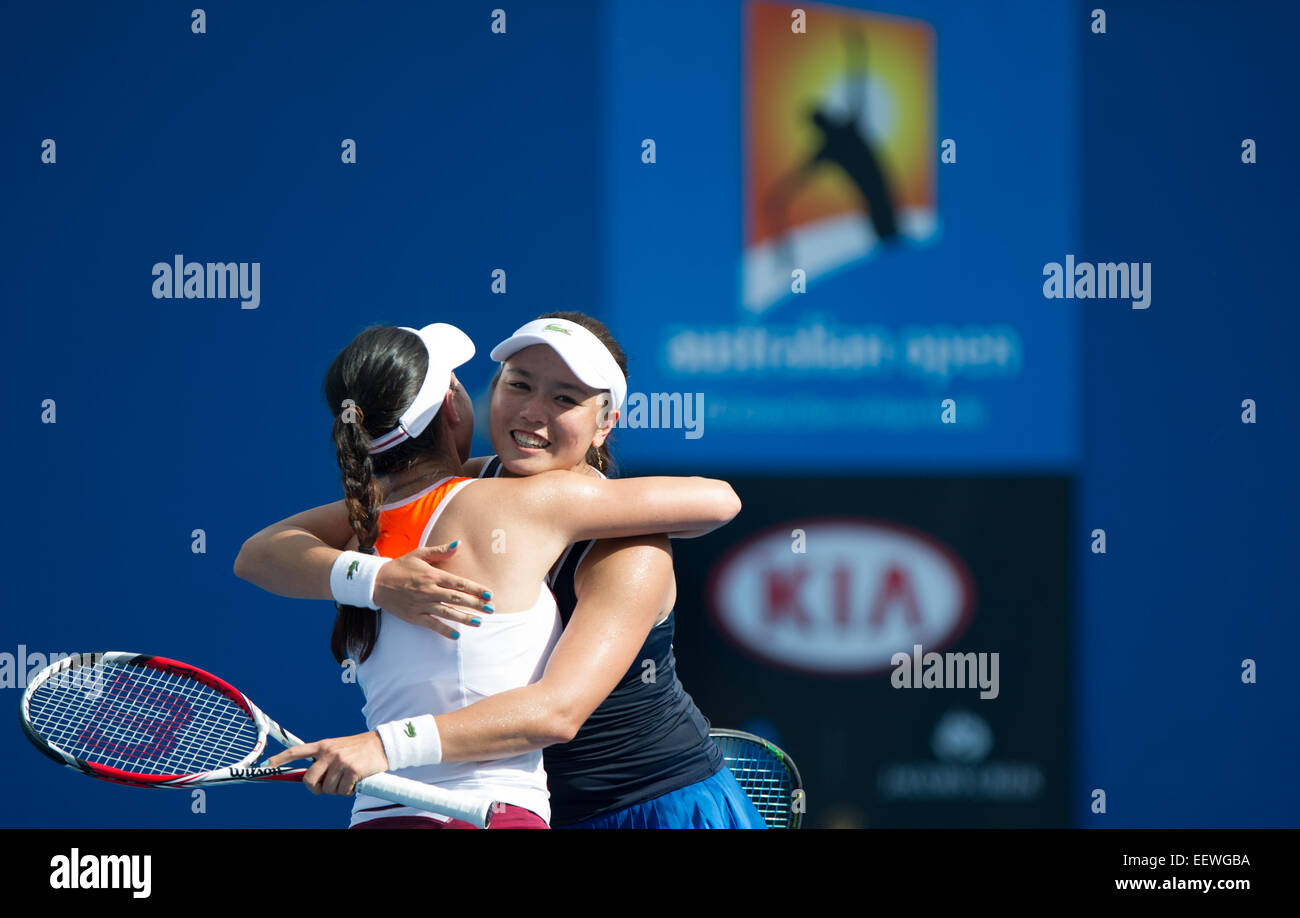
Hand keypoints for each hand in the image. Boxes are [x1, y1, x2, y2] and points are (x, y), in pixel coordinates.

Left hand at [266, 731, 389, 796]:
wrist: (382, 745)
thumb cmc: (358, 750)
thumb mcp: (338, 749)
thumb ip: (323, 760)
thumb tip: (308, 780)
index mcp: (323, 745)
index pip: (296, 751)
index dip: (280, 759)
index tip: (267, 765)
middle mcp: (329, 752)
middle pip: (309, 780)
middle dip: (317, 789)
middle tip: (327, 787)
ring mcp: (341, 761)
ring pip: (328, 789)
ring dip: (337, 790)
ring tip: (347, 780)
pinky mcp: (352, 770)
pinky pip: (343, 791)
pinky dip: (349, 791)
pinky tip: (356, 782)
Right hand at [372, 541, 494, 639]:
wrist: (376, 582)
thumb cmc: (400, 567)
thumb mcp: (419, 554)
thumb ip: (440, 551)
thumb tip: (459, 544)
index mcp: (432, 575)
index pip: (459, 583)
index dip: (476, 589)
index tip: (489, 594)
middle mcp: (429, 591)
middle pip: (457, 598)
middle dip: (476, 604)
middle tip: (491, 609)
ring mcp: (421, 605)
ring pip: (448, 613)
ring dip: (465, 618)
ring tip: (480, 622)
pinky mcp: (414, 616)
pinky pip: (432, 625)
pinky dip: (444, 630)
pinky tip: (457, 636)